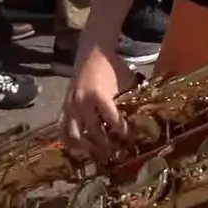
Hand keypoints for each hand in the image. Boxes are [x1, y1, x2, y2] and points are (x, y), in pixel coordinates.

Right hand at [59, 45, 136, 160]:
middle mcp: (82, 103)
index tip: (131, 139)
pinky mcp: (64, 107)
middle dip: (107, 145)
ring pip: (75, 136)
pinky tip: (80, 149)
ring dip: (88, 148)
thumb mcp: (126, 81)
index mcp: (99, 96)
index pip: (112, 121)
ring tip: (100, 155)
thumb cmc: (113, 67)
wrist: (92, 53)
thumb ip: (132, 99)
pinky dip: (70, 141)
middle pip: (94, 133)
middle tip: (118, 153)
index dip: (123, 133)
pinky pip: (62, 129)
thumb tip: (145, 118)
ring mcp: (70, 106)